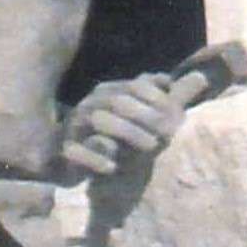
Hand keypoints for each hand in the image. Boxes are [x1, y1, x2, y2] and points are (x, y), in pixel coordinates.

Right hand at [56, 74, 185, 181]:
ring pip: (99, 120)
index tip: (179, 114)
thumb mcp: (138, 117)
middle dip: (146, 115)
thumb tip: (181, 79)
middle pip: (118, 101)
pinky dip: (95, 158)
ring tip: (152, 147)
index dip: (157, 98)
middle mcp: (89, 105)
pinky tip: (114, 167)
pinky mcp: (66, 151)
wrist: (81, 164)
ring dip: (129, 132)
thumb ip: (158, 98)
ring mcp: (75, 127)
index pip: (134, 86)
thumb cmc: (116, 138)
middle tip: (170, 133)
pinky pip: (76, 151)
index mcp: (106, 92)